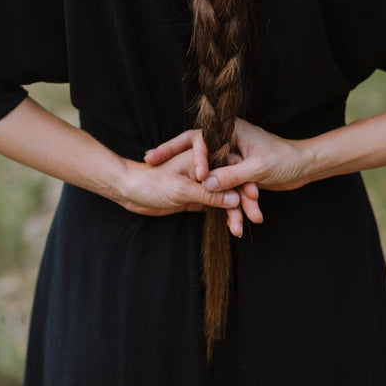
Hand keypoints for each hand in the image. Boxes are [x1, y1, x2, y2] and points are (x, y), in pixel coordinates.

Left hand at [116, 146, 243, 221]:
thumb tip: (235, 199)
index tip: (252, 196)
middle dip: (244, 199)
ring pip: (226, 196)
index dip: (242, 181)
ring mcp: (202, 183)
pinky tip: (234, 228)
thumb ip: (208, 194)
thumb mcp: (180, 190)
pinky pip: (218, 206)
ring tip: (241, 229)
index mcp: (200, 156)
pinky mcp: (198, 197)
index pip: (229, 165)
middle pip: (232, 182)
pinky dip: (225, 217)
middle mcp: (205, 167)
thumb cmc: (149, 184)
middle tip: (256, 215)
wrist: (129, 192)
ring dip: (235, 212)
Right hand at [143, 119, 310, 221]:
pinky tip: (199, 208)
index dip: (172, 148)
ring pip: (207, 173)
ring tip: (170, 199)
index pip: (193, 137)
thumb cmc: (285, 160)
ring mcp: (230, 156)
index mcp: (230, 130)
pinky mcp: (237, 172)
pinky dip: (214, 198)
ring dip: (196, 189)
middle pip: (194, 154)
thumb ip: (231, 176)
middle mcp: (227, 140)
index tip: (156, 160)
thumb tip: (207, 184)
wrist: (306, 166)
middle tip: (149, 165)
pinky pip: (220, 185)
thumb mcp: (257, 169)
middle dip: (173, 165)